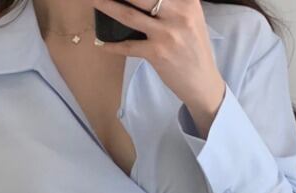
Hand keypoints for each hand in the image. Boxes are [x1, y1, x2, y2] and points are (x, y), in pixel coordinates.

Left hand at [91, 0, 225, 137]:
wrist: (202, 82)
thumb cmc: (193, 49)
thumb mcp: (191, 18)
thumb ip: (172, 4)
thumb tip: (146, 0)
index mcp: (187, 1)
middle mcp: (178, 13)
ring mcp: (166, 34)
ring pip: (129, 15)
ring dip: (107, 6)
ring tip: (93, 0)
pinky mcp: (157, 53)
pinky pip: (128, 46)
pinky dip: (113, 45)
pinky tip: (102, 43)